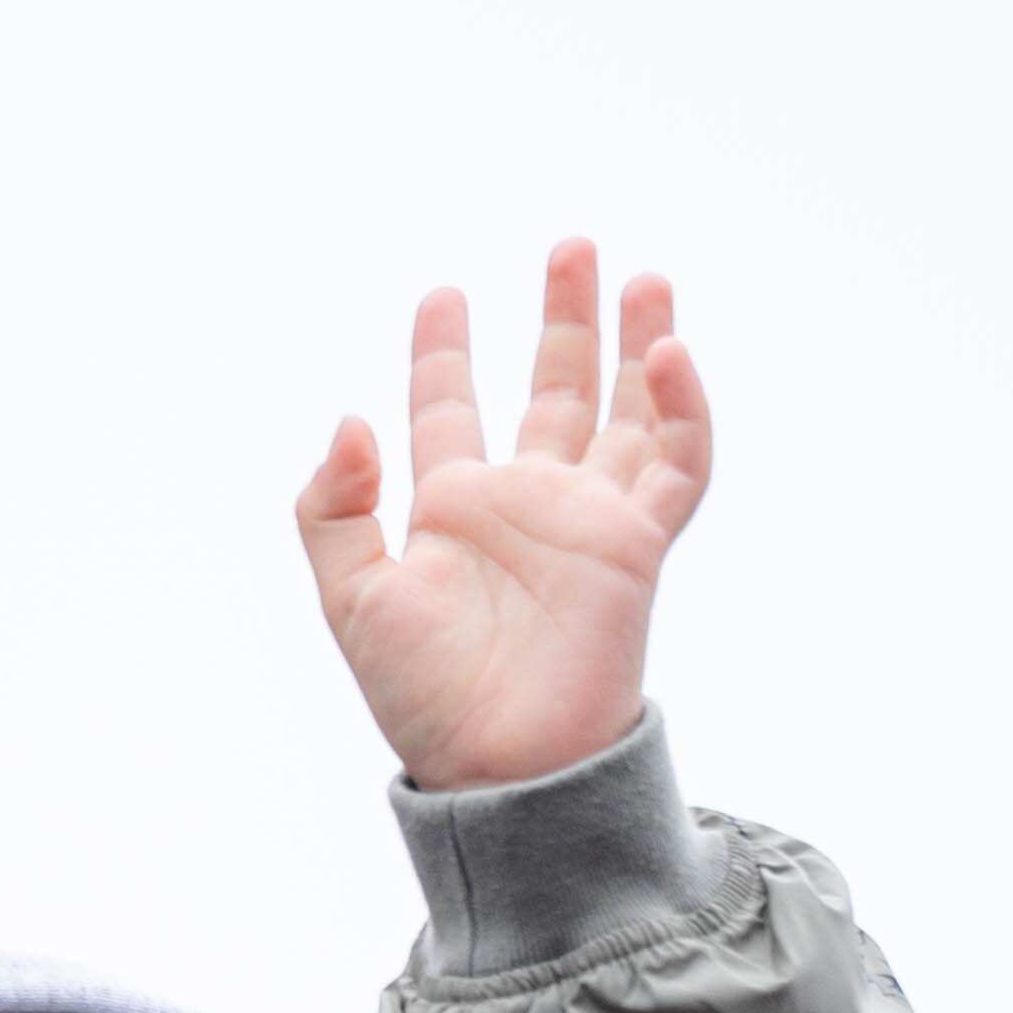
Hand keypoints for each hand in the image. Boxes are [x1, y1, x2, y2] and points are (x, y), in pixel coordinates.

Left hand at [296, 238, 713, 793]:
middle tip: (572, 246)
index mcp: (452, 508)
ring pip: (624, 411)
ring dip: (634, 344)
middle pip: (553, 387)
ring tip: (643, 278)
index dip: (443, 348)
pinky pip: (675, 465)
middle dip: (564, 318)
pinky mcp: (638, 545)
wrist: (501, 766)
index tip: (443, 293)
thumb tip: (349, 419)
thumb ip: (332, 509)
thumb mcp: (352, 598)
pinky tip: (667, 354)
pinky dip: (681, 409)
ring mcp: (587, 519)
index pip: (449, 404)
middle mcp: (525, 501)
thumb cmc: (422, 697)